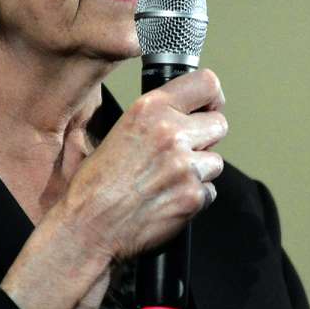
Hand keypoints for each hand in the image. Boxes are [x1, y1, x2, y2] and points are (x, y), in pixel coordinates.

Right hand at [59, 68, 227, 259]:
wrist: (89, 225)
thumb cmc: (97, 182)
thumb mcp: (122, 128)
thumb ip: (157, 116)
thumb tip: (188, 113)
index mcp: (151, 108)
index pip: (207, 83)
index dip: (214, 98)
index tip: (210, 109)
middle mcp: (170, 132)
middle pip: (219, 125)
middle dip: (206, 139)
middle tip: (184, 153)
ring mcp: (185, 165)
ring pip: (216, 161)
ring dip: (199, 171)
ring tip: (168, 180)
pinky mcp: (193, 195)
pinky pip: (210, 191)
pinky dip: (195, 197)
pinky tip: (169, 199)